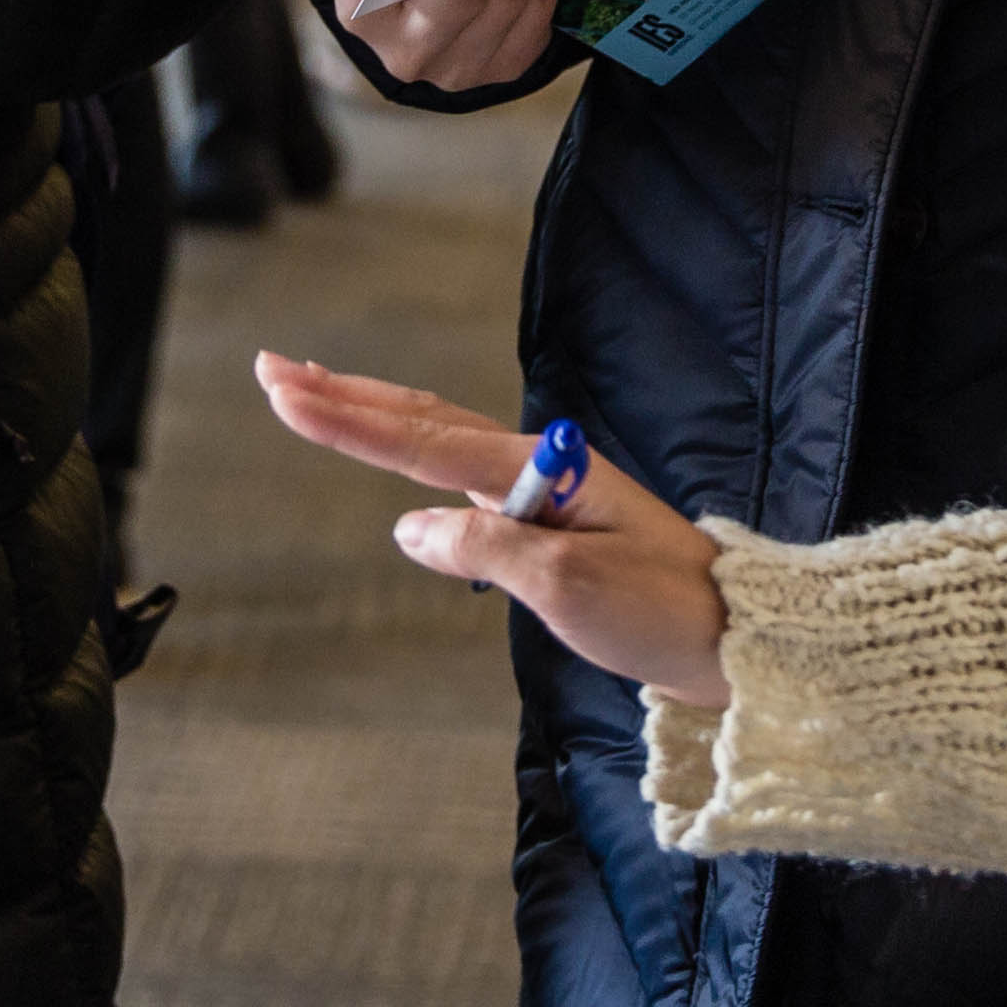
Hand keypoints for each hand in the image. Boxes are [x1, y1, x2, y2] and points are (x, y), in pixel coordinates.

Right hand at [251, 353, 730, 706]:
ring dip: (374, 416)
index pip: (422, 441)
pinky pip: (462, 479)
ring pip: (439, 441)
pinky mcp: (548, 525)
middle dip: (345, 396)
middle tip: (273, 370)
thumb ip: (484, 549)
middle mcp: (535, 468)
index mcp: (537, 469)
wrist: (733, 636)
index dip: (347, 418)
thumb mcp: (567, 584)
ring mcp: (542, 492)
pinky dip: (414, 458)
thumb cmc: (659, 609)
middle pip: (423, 421)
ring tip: (315, 392)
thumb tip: (410, 529)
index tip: (283, 390)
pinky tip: (397, 461)